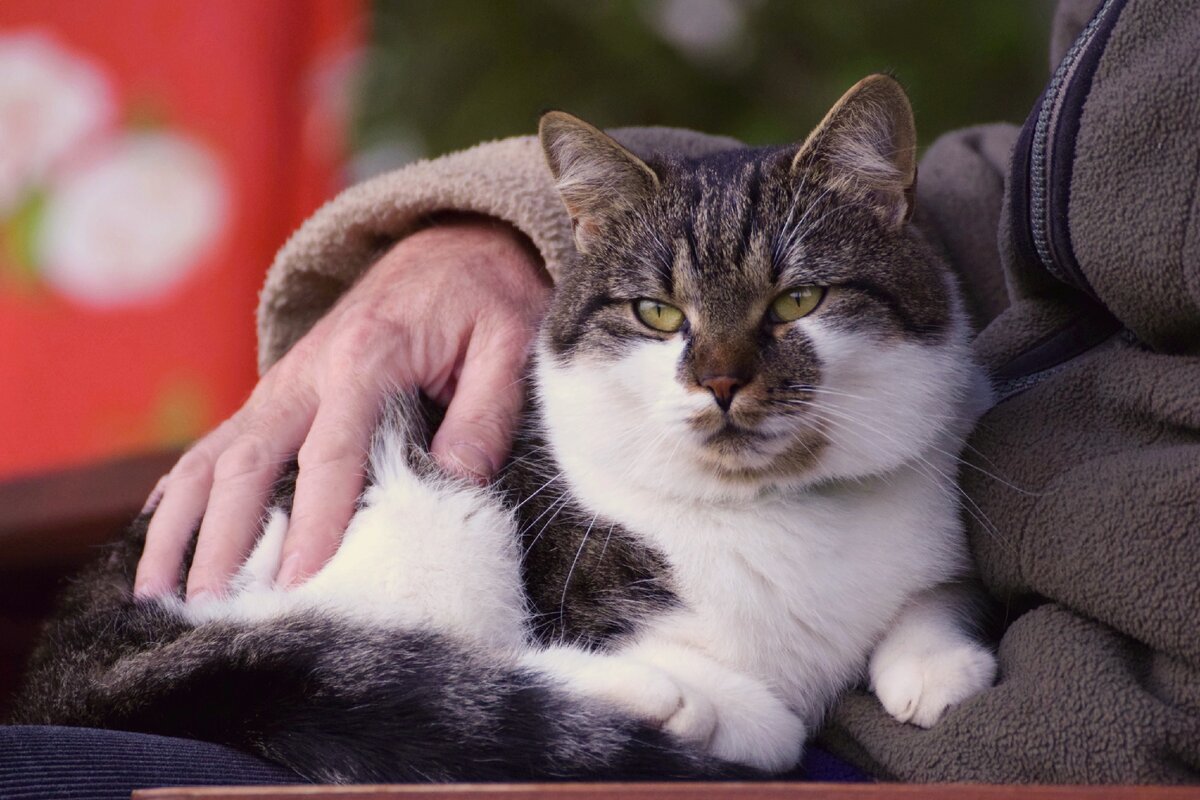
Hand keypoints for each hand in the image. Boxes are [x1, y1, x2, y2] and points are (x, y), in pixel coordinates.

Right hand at [134, 217, 550, 600]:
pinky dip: (182, 493)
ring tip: (152, 592)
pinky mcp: (278, 394)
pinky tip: (159, 538)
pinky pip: (216, 445)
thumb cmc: (486, 298)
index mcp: (367, 357)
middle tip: (210, 609)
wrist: (454, 243)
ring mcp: (284, 383)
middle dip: (224, 539)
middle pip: (248, 462)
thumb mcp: (510, 345)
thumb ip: (485, 414)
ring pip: (213, 457)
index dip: (313, 524)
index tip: (297, 588)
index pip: (332, 455)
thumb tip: (454, 485)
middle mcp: (308, 371)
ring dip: (179, 525)